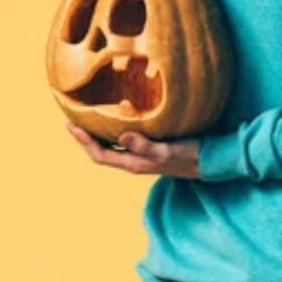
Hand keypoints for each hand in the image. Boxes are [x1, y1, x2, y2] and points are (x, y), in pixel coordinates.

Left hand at [66, 124, 200, 178]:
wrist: (210, 162)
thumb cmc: (190, 156)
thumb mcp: (167, 150)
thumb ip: (145, 146)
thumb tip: (121, 136)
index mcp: (134, 164)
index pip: (100, 155)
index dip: (84, 142)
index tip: (71, 126)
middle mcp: (135, 161)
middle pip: (102, 151)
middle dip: (86, 138)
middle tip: (73, 119)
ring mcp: (143, 156)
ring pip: (113, 146)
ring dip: (99, 134)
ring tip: (90, 117)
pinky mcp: (151, 148)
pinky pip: (126, 141)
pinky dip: (115, 130)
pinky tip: (118, 118)